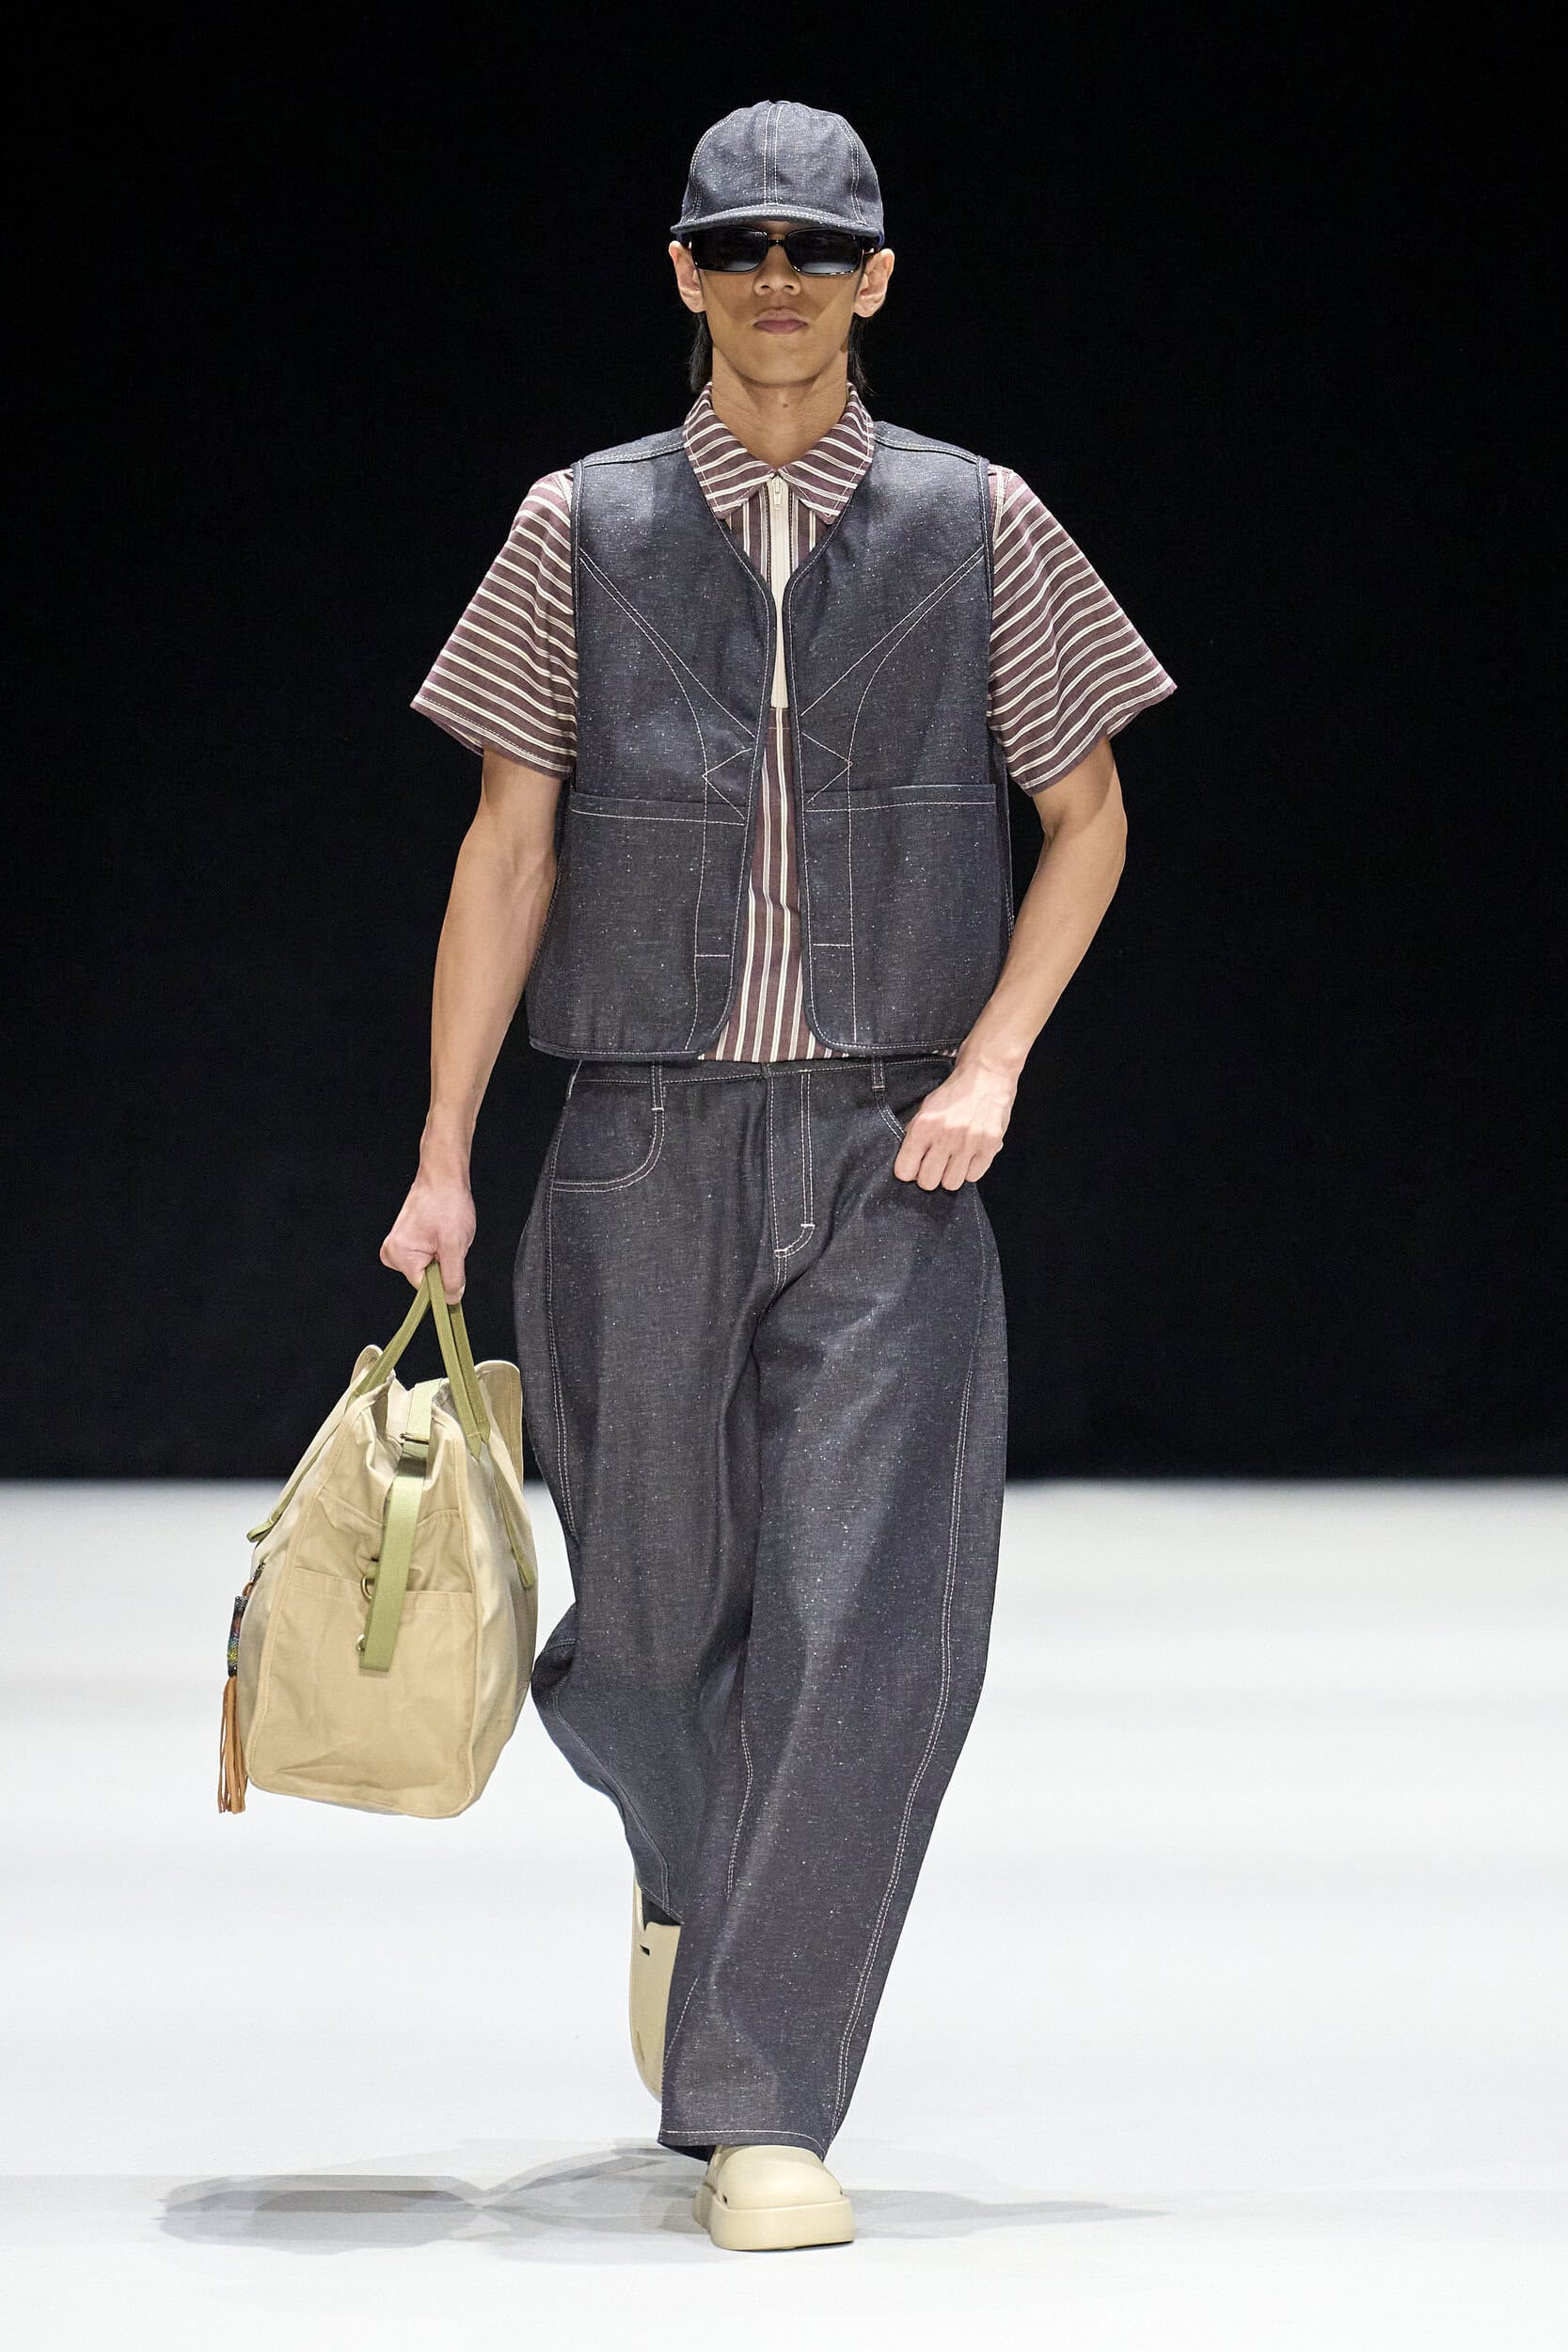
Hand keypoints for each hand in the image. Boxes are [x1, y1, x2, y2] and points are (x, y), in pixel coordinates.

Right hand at [379, 1161, 475, 1298]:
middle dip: (443, 1265)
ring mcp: (396, 1246)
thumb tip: (451, 1299)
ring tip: (444, 1235)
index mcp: (400, 1255)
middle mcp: (392, 1252)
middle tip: (449, 1242)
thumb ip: (453, 1277)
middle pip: (425, 1279)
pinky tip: (440, 1233)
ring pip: (427, 1268)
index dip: (444, 1282)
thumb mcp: (455, 1245)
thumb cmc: (447, 1202)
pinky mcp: (404, 1241)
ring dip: (442, 1256)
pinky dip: (438, 1249)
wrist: (443, 1177)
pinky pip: (425, 1257)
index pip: (425, 1289)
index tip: (454, 1267)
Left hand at [891, 1055, 1016, 1188]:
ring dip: (951, 1175)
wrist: (986, 1075)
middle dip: (929, 1176)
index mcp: (924, 1126)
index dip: (908, 1172)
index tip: (914, 1167)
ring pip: (951, 1183)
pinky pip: (974, 1176)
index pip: (905, 1171)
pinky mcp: (990, 1146)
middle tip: (935, 1165)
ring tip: (954, 1160)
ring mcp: (969, 1143)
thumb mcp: (925, 1108)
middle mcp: (945, 1136)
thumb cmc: (955, 1092)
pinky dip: (970, 1170)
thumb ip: (915, 1134)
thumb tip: (909, 1163)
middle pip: (928, 1182)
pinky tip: (969, 1156)